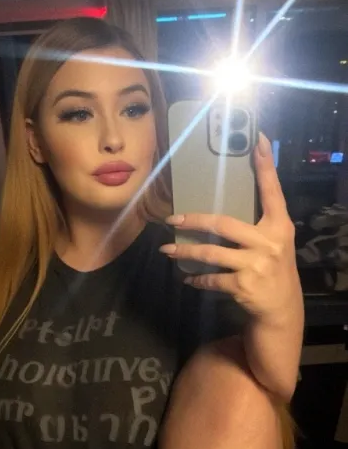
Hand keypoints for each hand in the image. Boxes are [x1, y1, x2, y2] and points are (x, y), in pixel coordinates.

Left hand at [161, 133, 300, 326]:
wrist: (281, 307)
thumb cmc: (273, 267)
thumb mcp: (276, 241)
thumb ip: (261, 221)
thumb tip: (230, 198)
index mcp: (279, 226)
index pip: (272, 191)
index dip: (266, 166)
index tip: (258, 141)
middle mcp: (268, 242)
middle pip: (223, 224)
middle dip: (194, 221)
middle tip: (173, 218)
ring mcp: (255, 265)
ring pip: (210, 253)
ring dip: (185, 251)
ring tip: (167, 250)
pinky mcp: (243, 285)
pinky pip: (211, 279)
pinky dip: (197, 279)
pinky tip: (188, 278)